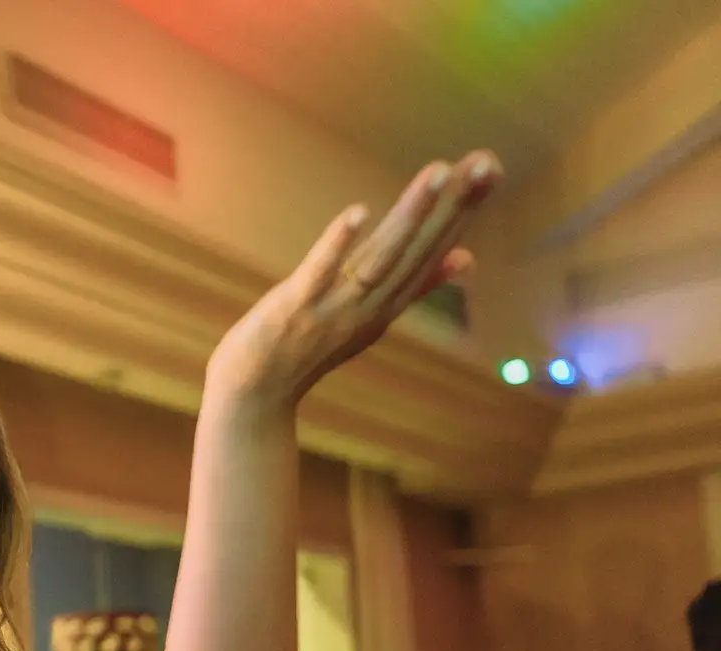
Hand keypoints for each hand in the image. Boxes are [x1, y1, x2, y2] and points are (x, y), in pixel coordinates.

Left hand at [208, 151, 501, 405]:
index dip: (463, 209)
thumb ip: (418, 286)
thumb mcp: (370, 317)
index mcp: (389, 303)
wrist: (255, 396)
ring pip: (381, 258)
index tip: (490, 166)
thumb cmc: (307, 350)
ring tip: (439, 173)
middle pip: (418, 250)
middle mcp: (370, 306)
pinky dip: (339, 244)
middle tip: (485, 161)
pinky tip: (359, 212)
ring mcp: (334, 307)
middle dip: (452, 205)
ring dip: (410, 216)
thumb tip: (466, 257)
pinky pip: (320, 273)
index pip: (435, 250)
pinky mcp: (295, 308)